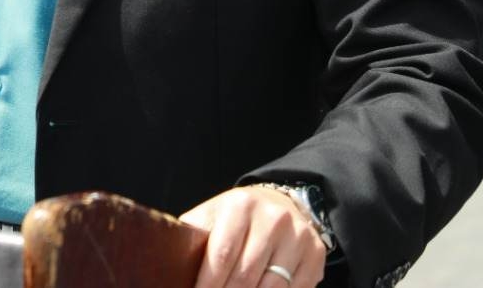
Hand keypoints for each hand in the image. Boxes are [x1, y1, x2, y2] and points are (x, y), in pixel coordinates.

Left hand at [181, 186, 326, 287]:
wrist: (281, 203)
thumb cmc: (238, 217)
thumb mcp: (214, 214)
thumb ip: (194, 234)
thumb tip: (167, 257)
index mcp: (240, 206)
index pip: (221, 255)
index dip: (208, 283)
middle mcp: (272, 219)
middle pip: (245, 275)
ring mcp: (298, 236)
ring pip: (272, 287)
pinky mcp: (315, 254)